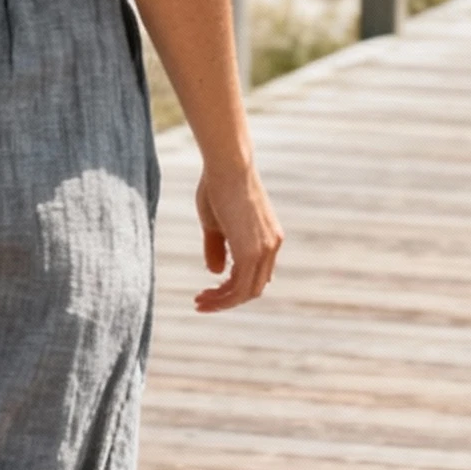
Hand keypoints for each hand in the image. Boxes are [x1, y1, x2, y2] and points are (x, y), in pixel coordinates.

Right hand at [195, 165, 282, 312]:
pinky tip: (204, 297)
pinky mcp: (252, 252)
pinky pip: (239, 288)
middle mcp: (272, 246)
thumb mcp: (216, 223)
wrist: (227, 166)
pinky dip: (222, 298)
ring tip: (199, 303)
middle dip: (227, 299)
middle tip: (202, 301)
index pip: (257, 274)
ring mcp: (265, 250)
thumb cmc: (218, 185)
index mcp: (269, 237)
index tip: (212, 289)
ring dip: (221, 302)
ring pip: (246, 292)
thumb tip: (216, 273)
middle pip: (253, 288)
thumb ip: (218, 248)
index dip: (235, 287)